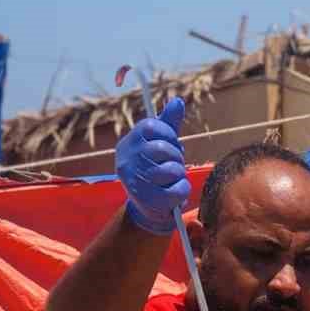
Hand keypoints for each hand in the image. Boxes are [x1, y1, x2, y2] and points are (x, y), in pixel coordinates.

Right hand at [116, 98, 189, 235]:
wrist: (148, 210)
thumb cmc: (156, 172)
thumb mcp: (160, 145)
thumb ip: (168, 124)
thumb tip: (178, 101)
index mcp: (128, 144)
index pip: (151, 126)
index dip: (168, 134)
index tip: (171, 144)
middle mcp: (127, 161)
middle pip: (163, 148)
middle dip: (176, 157)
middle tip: (173, 166)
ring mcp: (135, 181)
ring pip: (173, 169)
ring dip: (180, 175)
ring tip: (172, 180)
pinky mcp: (148, 200)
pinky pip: (178, 189)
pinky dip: (182, 191)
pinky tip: (174, 194)